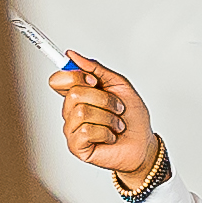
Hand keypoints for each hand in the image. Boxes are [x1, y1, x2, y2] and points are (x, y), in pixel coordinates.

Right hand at [49, 56, 163, 193]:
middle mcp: (71, 111)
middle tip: (117, 107)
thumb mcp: (119, 85)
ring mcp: (72, 130)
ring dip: (108, 117)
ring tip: (116, 124)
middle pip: (73, 94)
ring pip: (81, 112)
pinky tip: (110, 137)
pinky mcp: (76, 147)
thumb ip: (96, 69)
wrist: (143, 143)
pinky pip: (85, 131)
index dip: (75, 77)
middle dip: (103, 99)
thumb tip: (72, 56)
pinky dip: (105, 132)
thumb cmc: (132, 116)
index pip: (58, 80)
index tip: (94, 81)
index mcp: (78, 94)